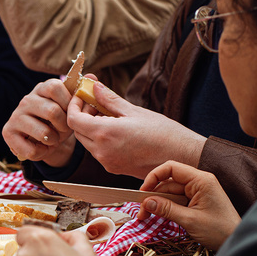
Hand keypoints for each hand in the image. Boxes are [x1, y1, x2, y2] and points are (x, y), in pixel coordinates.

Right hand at [2, 78, 82, 166]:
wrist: (43, 141)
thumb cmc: (59, 122)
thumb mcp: (71, 108)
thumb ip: (81, 93)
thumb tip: (92, 77)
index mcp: (42, 88)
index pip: (56, 87)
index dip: (68, 103)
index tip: (70, 113)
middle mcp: (26, 99)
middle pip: (52, 111)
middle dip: (64, 126)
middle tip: (63, 130)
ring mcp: (15, 116)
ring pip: (43, 133)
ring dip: (54, 141)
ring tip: (53, 139)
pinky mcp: (8, 132)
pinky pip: (32, 149)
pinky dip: (42, 152)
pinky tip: (41, 147)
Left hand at [66, 81, 206, 178]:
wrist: (182, 158)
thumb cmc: (164, 133)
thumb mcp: (135, 111)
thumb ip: (110, 100)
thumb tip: (95, 87)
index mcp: (105, 134)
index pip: (74, 120)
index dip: (74, 105)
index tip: (82, 95)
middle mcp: (102, 152)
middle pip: (78, 131)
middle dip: (82, 115)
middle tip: (96, 101)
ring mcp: (107, 162)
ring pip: (88, 142)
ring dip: (91, 127)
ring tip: (109, 114)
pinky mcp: (114, 168)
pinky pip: (99, 151)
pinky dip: (100, 138)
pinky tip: (116, 128)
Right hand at [137, 160, 240, 250]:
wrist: (236, 241)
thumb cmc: (220, 230)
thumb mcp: (190, 220)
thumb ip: (167, 209)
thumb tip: (146, 202)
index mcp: (201, 180)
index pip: (171, 168)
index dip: (154, 177)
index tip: (143, 192)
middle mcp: (199, 182)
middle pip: (168, 183)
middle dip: (153, 197)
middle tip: (141, 213)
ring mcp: (197, 192)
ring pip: (170, 193)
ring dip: (157, 204)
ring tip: (146, 218)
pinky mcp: (196, 202)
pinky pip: (176, 201)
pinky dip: (166, 208)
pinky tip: (157, 216)